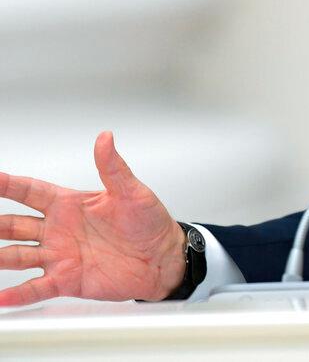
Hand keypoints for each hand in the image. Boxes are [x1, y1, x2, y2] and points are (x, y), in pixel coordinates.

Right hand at [0, 132, 185, 306]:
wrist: (164, 258)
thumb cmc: (150, 224)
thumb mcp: (133, 193)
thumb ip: (114, 167)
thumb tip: (105, 139)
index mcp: (70, 204)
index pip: (30, 191)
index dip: (7, 185)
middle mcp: (59, 230)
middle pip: (14, 224)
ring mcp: (60, 255)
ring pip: (17, 255)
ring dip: (0, 256)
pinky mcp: (67, 280)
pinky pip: (36, 288)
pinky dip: (18, 294)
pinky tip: (3, 297)